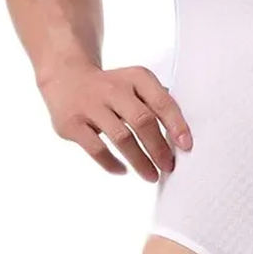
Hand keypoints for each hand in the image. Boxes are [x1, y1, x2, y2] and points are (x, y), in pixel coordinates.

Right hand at [39, 63, 190, 181]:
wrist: (66, 80)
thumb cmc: (111, 88)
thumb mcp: (135, 84)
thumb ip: (156, 102)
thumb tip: (179, 135)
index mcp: (135, 78)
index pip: (161, 101)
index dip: (176, 125)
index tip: (186, 146)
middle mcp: (113, 89)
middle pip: (142, 121)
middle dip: (159, 148)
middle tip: (168, 166)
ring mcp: (90, 106)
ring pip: (121, 138)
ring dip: (140, 161)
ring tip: (151, 175)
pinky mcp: (72, 124)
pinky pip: (96, 149)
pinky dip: (112, 163)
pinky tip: (123, 170)